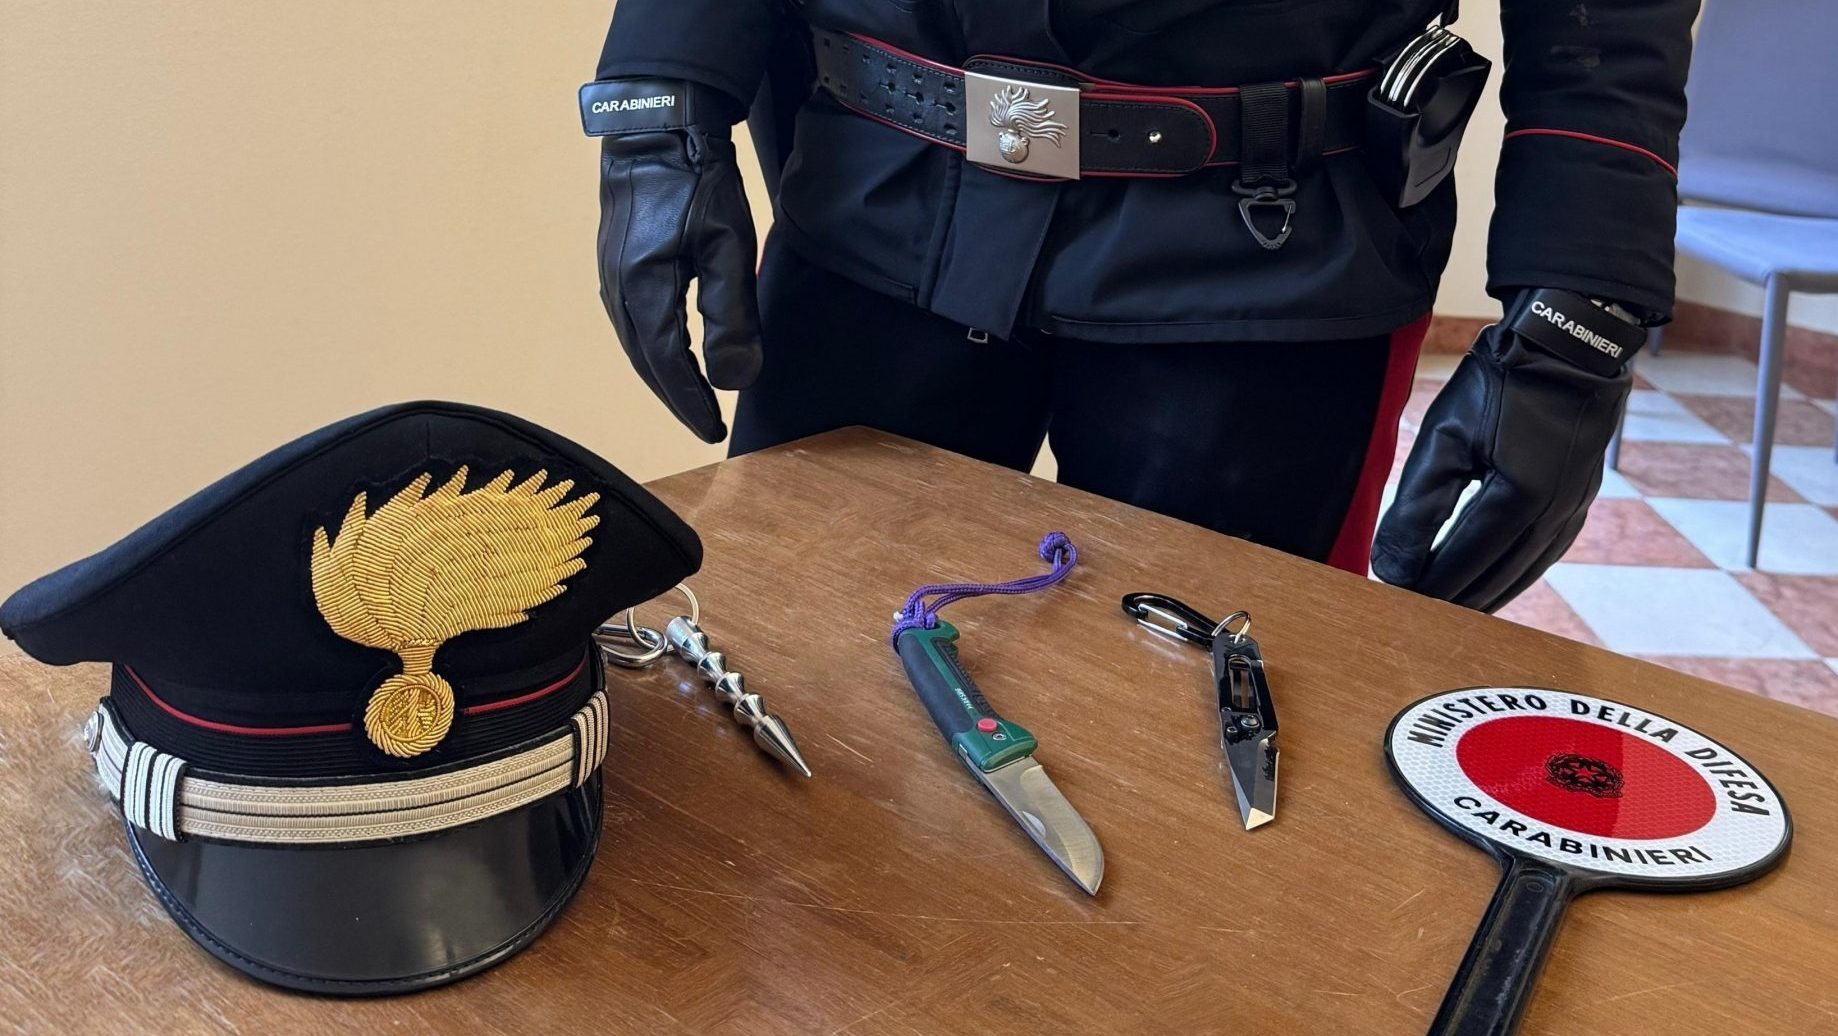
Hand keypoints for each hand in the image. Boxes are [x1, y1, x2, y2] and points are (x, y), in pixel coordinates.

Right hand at [589, 80, 760, 442]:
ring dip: (662, 376)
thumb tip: (733, 381)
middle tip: (703, 425)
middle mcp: (618, 290)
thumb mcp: (727, 246)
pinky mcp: (614, 264)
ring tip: (690, 398)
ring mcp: (611, 276)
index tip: (712, 431)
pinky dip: (651, 349)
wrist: (657, 126)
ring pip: (636, 344)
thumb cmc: (697, 180)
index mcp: (645, 289)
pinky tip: (669, 354)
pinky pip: (631, 323)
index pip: (669, 366)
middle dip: (675, 398)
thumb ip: (730, 315)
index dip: (691, 403)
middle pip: (646, 363)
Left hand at [1372, 293, 1636, 610]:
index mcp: (1519, 499)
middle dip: (1452, 600)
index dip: (1426, 589)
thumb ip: (1416, 509)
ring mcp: (1574, 508)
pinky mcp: (1580, 499)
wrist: (1569, 341)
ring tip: (1446, 608)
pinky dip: (1513, 573)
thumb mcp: (1444, 440)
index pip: (1462, 564)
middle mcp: (1555, 513)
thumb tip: (1391, 568)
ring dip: (1484, 594)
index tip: (1393, 603)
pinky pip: (1544, 554)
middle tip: (1412, 616)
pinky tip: (1491, 579)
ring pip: (1523, 573)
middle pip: (1495, 578)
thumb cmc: (1501, 383)